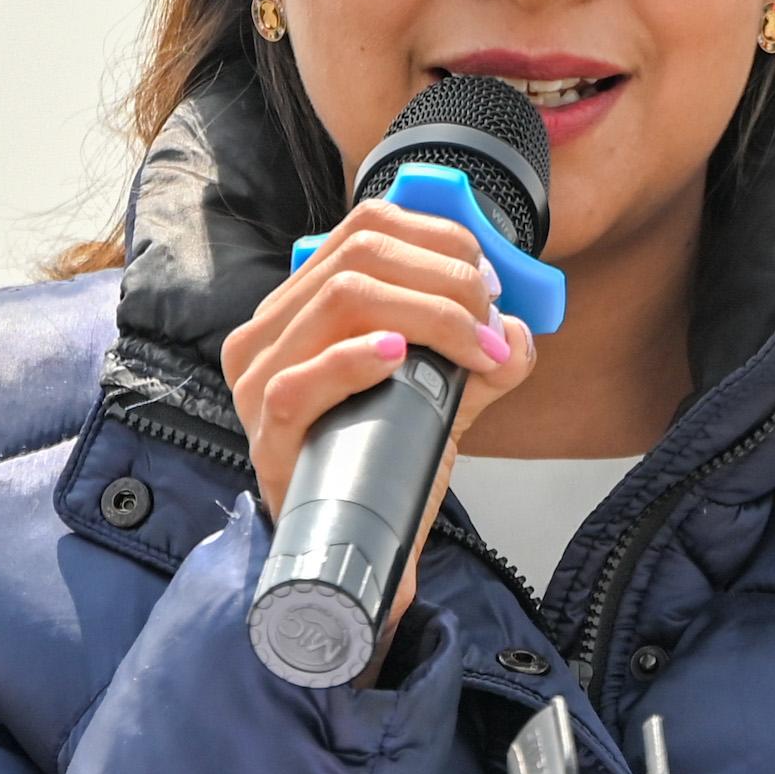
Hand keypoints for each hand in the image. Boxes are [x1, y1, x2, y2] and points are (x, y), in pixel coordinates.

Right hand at [220, 200, 538, 626]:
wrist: (358, 546)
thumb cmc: (386, 456)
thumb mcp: (442, 391)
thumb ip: (481, 355)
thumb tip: (517, 330)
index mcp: (302, 304)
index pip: (366, 227)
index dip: (441, 241)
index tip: (490, 286)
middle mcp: (270, 330)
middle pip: (361, 254)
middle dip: (446, 281)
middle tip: (490, 326)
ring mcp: (258, 381)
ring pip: (341, 300)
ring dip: (428, 315)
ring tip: (473, 350)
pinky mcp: (264, 435)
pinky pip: (298, 383)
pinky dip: (353, 361)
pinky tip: (397, 359)